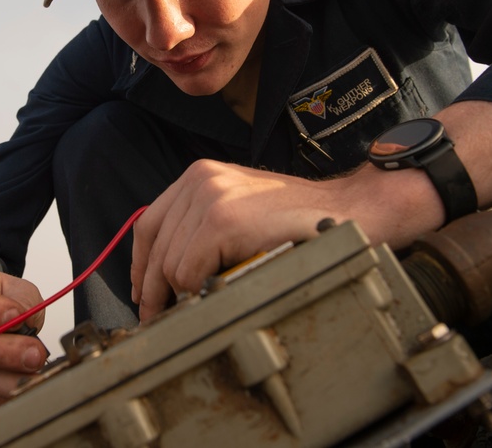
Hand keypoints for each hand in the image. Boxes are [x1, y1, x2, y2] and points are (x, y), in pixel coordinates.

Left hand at [130, 159, 355, 320]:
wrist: (350, 211)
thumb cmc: (300, 220)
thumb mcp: (242, 210)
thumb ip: (204, 225)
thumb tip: (168, 270)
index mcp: (200, 175)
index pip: (150, 223)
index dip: (141, 263)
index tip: (142, 291)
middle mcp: (200, 180)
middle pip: (154, 245)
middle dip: (152, 288)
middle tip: (155, 317)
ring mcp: (210, 197)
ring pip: (170, 264)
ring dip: (180, 294)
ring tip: (190, 310)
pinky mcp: (221, 221)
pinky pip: (188, 271)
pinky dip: (197, 291)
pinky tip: (215, 295)